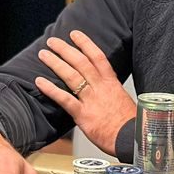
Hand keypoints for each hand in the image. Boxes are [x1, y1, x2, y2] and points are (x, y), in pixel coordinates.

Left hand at [35, 30, 135, 155]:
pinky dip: (51, 89)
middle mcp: (101, 88)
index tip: (75, 34)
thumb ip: (112, 93)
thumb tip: (106, 91)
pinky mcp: (83, 115)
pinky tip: (40, 82)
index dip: (85, 44)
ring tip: (43, 54)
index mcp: (112, 84)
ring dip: (55, 63)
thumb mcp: (124, 102)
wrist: (133, 139)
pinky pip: (64, 99)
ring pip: (71, 76)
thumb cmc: (132, 125)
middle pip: (81, 62)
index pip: (98, 57)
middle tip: (53, 41)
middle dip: (65, 49)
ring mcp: (91, 100)